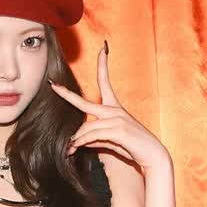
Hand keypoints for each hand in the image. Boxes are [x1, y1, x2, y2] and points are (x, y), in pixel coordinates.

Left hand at [51, 43, 171, 172]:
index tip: (103, 49)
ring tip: (69, 150)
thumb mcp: (113, 141)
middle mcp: (115, 110)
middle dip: (66, 94)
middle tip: (52, 85)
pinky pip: (93, 135)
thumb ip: (97, 138)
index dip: (103, 64)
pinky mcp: (119, 130)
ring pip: (86, 128)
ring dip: (76, 140)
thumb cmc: (135, 148)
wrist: (154, 157)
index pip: (105, 82)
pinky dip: (82, 142)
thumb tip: (81, 141)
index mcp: (115, 108)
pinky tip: (76, 148)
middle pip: (84, 103)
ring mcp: (117, 119)